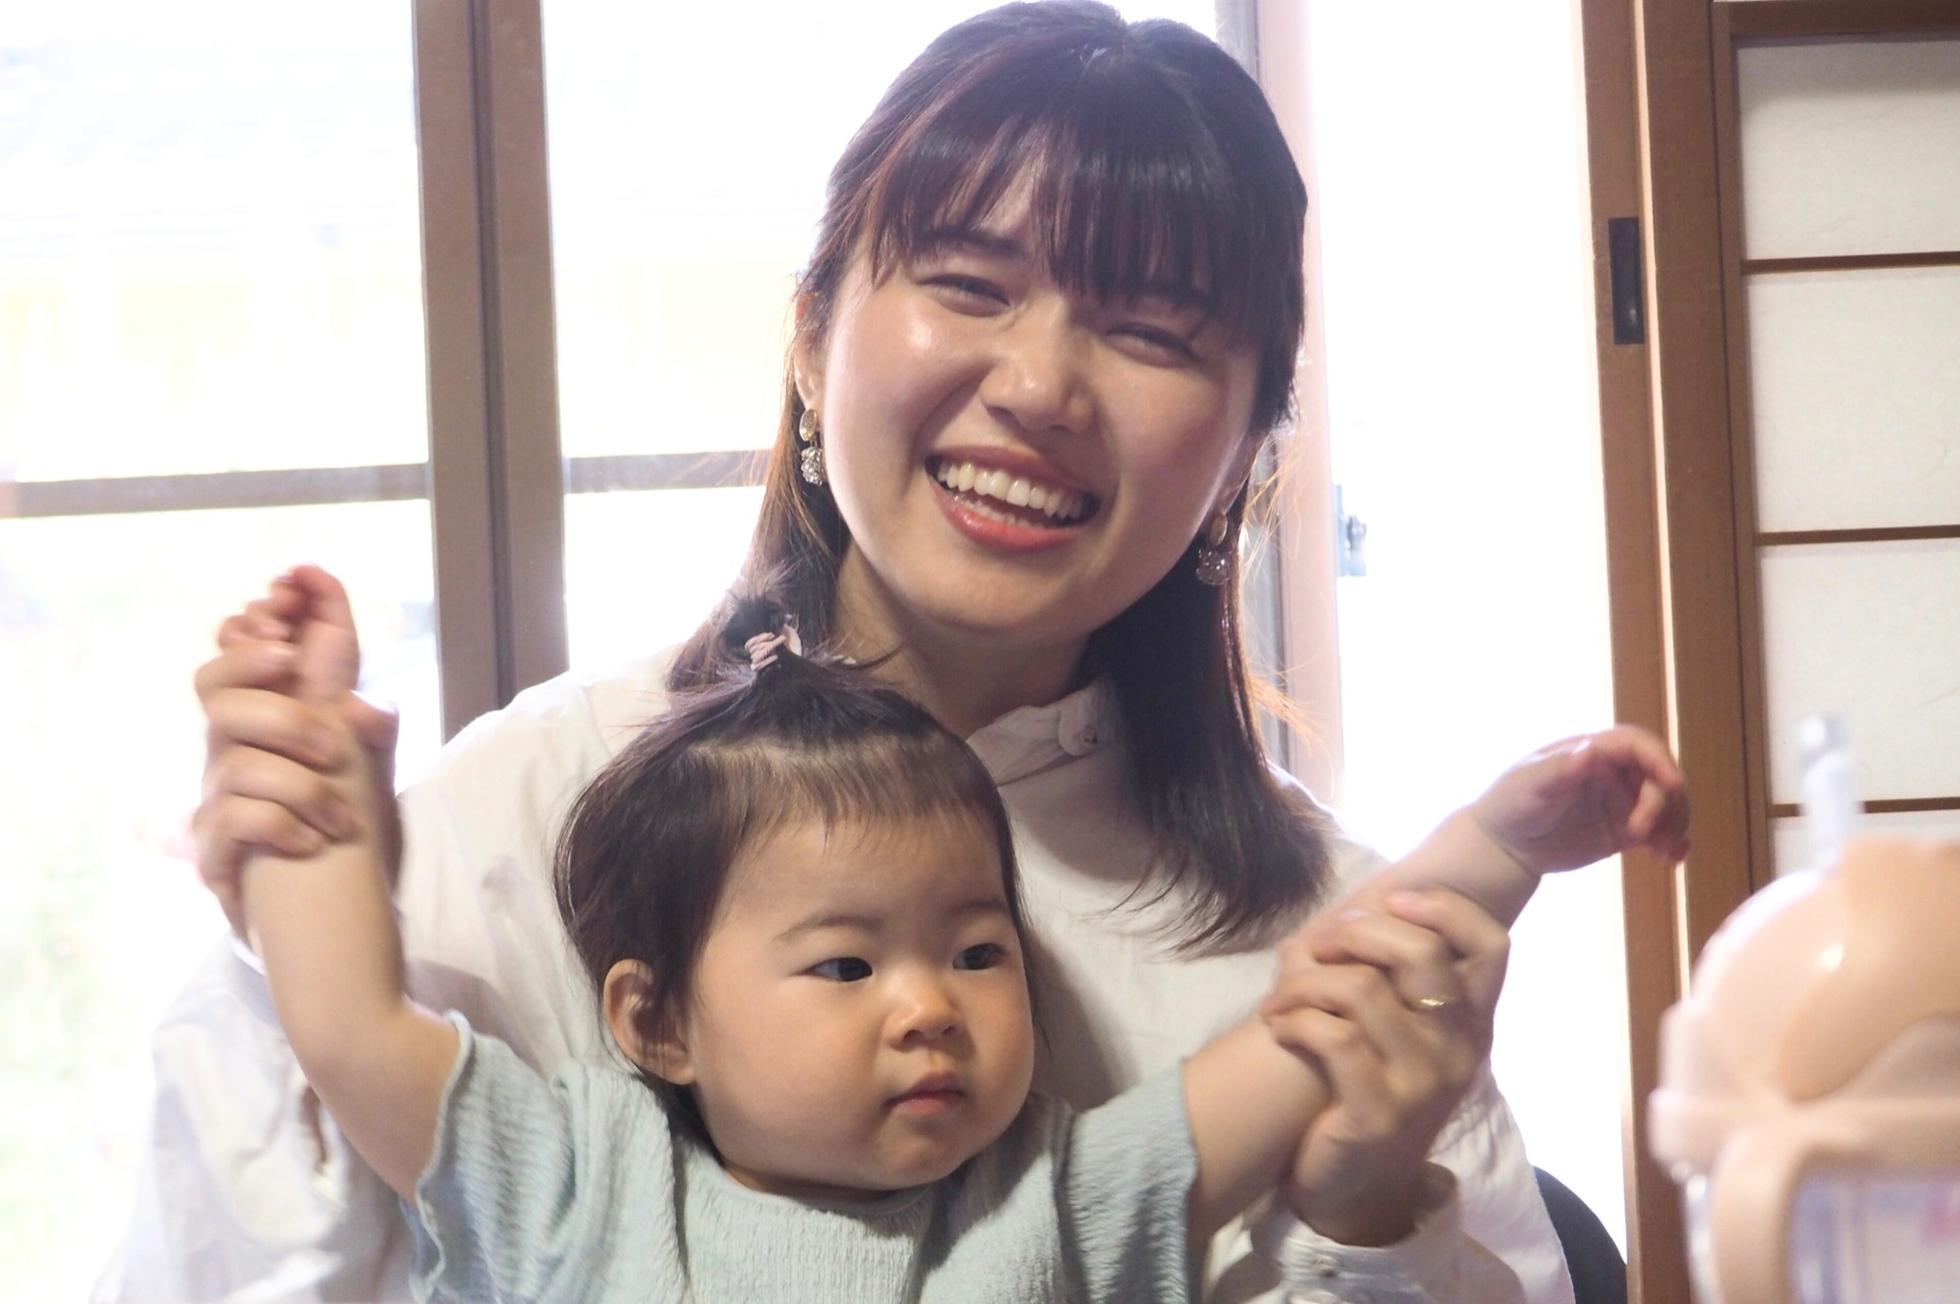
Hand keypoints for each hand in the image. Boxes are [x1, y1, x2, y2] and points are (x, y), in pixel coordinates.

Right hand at [191, 566, 398, 934]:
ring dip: (302, 781)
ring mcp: (219, 799)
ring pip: (238, 758)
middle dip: (264, 680)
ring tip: (345, 811)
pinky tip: (315, 842)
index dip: (264, 615)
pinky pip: (236, 819)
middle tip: (312, 692)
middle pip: (215, 687)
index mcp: (270, 718)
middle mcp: (235, 751)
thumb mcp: (368, 761)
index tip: (295, 585)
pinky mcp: (216, 851)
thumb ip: (362, 714)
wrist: (337, 914)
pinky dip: (285, 826)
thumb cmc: (348, 826)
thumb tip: (358, 689)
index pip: (245, 648)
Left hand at [1261, 889, 1508, 1244]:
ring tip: (1281, 997)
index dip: (1445, 907)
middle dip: (1356, 932)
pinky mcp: (1380, 1115)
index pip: (1491, 945)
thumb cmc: (1367, 1090)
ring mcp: (1424, 1084)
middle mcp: (1460, 1050)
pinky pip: (1333, 1039)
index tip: (1393, 900)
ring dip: (1305, 981)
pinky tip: (1277, 1026)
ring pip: (1363, 989)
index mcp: (1470, 1021)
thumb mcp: (1394, 1031)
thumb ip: (1388, 975)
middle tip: (1318, 945)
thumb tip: (1344, 910)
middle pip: (1422, 953)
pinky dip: (1293, 1020)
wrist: (1356, 1189)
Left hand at [1473, 725, 1689, 876]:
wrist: (1504, 845)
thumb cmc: (1509, 803)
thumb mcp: (1529, 783)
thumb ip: (1560, 768)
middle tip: (1640, 833)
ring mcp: (1622, 801)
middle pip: (1659, 776)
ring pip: (1667, 804)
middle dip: (1663, 802)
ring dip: (1675, 823)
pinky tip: (1672, 858)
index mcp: (1592, 751)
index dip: (1660, 760)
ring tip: (1664, 850)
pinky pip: (1660, 832)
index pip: (1637, 745)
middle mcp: (1614, 772)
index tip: (1672, 784)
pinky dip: (1672, 842)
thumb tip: (1591, 749)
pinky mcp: (1625, 830)